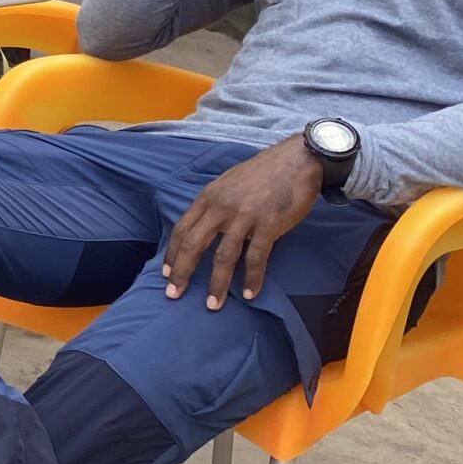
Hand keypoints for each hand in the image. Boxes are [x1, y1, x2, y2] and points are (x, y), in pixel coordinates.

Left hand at [162, 136, 323, 309]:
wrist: (297, 159)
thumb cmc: (263, 172)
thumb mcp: (228, 183)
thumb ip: (215, 205)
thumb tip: (205, 228)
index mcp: (209, 196)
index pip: (182, 229)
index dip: (172, 253)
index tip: (165, 272)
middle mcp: (222, 206)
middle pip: (194, 244)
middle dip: (182, 272)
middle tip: (173, 294)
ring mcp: (245, 215)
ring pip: (224, 256)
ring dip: (217, 284)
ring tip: (213, 305)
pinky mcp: (269, 223)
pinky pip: (256, 257)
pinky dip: (252, 278)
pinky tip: (250, 293)